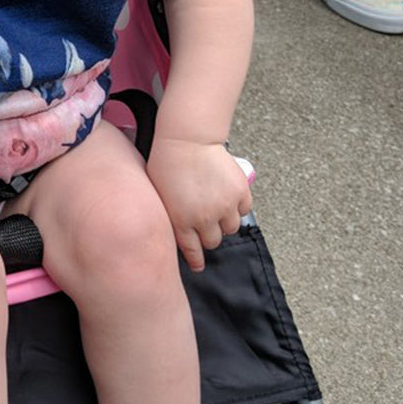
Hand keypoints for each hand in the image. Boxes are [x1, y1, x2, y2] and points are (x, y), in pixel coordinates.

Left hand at [146, 138, 251, 271]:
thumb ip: (170, 216)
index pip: (193, 251)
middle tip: (205, 224)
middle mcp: (205, 217)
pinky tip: (227, 197)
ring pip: (231, 228)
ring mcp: (225, 205)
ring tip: (216, 207)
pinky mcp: (240, 192)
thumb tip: (177, 232)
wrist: (188, 139)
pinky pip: (244, 210)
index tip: (198, 265)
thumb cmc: (167, 161)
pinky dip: (237, 207)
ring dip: (224, 221)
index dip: (196, 259)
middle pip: (213, 241)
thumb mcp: (159, 194)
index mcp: (182, 220)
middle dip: (208, 235)